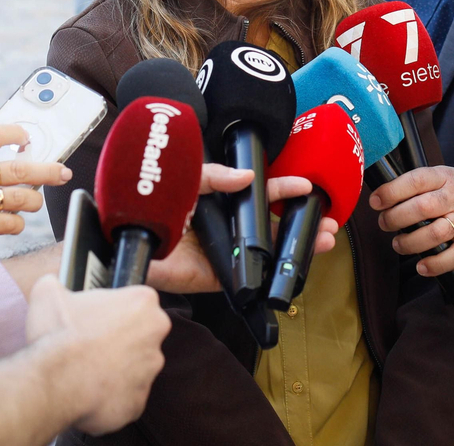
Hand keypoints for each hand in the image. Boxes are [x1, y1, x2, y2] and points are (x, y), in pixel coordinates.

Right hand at [26, 275, 169, 434]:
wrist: (55, 382)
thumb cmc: (58, 335)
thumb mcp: (48, 292)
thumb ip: (57, 283)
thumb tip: (52, 285)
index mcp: (143, 302)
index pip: (135, 303)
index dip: (112, 311)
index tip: (95, 319)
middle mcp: (155, 335)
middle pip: (139, 335)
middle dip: (118, 340)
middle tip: (89, 344)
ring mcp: (149, 371)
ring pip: (133, 368)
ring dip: (114, 369)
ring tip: (84, 370)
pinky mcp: (138, 403)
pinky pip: (124, 397)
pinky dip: (109, 396)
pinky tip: (87, 391)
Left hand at [145, 164, 337, 293]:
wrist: (125, 236)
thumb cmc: (150, 203)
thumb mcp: (187, 178)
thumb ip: (216, 176)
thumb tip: (249, 178)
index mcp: (220, 200)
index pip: (260, 194)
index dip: (284, 190)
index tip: (308, 187)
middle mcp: (226, 226)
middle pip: (273, 225)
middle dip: (304, 223)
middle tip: (329, 221)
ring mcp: (224, 252)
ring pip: (269, 251)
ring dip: (298, 247)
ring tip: (325, 241)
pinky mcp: (216, 277)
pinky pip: (249, 277)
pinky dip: (272, 275)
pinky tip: (295, 269)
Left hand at [370, 166, 453, 276]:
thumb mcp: (444, 176)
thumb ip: (418, 185)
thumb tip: (383, 198)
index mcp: (444, 177)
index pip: (416, 180)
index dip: (392, 191)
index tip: (376, 201)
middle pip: (422, 208)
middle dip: (396, 218)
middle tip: (385, 224)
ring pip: (435, 234)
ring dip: (410, 243)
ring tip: (399, 244)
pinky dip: (436, 264)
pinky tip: (422, 266)